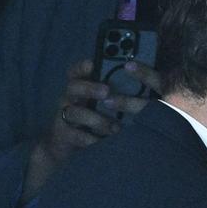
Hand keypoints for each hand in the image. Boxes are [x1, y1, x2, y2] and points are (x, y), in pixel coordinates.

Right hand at [26, 60, 162, 198]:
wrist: (68, 144)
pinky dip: (89, 139)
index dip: (82, 66)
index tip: (93, 63)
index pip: (76, 71)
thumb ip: (115, 92)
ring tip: (115, 127)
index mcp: (80, 87)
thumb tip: (143, 81)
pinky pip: (75, 135)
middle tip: (106, 91)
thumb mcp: (103, 104)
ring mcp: (65, 115)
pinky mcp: (63, 134)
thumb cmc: (94, 119)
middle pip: (73, 87)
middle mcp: (70, 98)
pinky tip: (102, 142)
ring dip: (96, 119)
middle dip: (89, 88)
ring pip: (74, 112)